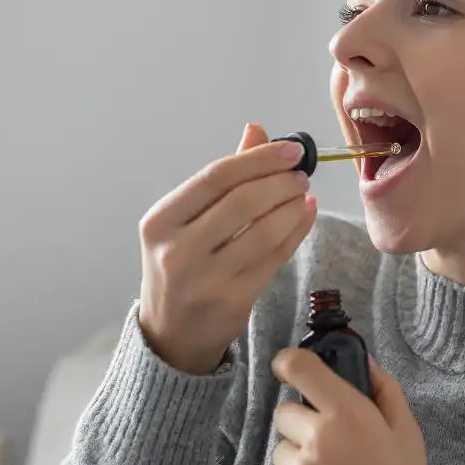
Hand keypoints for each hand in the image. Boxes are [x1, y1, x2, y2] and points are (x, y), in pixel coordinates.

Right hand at [137, 123, 316, 374]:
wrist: (171, 334)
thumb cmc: (180, 266)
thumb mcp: (185, 221)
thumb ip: (222, 178)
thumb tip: (256, 130)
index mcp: (159, 222)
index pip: (215, 177)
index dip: (258, 159)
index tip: (291, 150)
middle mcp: (177, 251)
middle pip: (242, 202)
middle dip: (280, 182)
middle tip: (301, 175)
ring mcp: (205, 280)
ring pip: (263, 232)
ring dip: (292, 207)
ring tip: (304, 194)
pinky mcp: (233, 302)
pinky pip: (274, 258)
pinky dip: (296, 232)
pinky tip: (305, 216)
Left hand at [267, 349, 432, 464]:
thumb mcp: (408, 437)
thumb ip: (385, 391)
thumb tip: (362, 360)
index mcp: (350, 415)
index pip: (299, 367)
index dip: (290, 361)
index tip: (290, 366)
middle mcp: (317, 439)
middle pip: (286, 411)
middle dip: (305, 422)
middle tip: (332, 445)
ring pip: (281, 447)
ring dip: (299, 456)